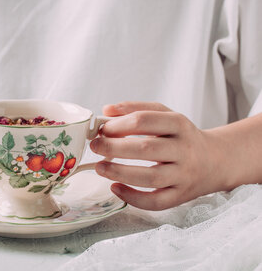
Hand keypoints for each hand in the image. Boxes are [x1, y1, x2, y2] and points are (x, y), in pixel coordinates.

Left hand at [90, 102, 226, 210]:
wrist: (216, 161)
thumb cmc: (182, 137)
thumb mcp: (166, 116)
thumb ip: (137, 109)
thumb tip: (107, 110)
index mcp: (179, 124)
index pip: (145, 120)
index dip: (119, 124)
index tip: (102, 129)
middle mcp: (184, 150)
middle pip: (146, 149)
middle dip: (115, 147)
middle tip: (95, 146)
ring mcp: (184, 175)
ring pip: (151, 177)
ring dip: (120, 173)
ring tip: (99, 167)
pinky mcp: (181, 196)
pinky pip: (156, 202)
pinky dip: (133, 198)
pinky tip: (115, 189)